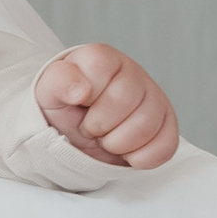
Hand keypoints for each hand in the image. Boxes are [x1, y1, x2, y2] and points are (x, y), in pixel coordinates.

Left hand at [35, 42, 178, 171]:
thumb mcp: (49, 92)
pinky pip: (165, 146)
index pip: (100, 67)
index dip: (85, 95)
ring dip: (118, 143)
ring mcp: (154, 98)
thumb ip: (59, 81)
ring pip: (146, 125)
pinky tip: (126, 150)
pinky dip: (140, 157)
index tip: (77, 103)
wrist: (76, 135)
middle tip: (91, 127)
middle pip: (124, 100)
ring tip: (107, 137)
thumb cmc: (65, 109)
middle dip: (99, 124)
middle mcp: (133, 74)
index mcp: (104, 59)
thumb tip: (81, 90)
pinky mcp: (167, 125)